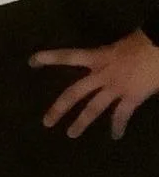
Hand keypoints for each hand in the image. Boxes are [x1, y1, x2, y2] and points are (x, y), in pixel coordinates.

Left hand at [30, 29, 158, 137]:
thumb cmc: (145, 40)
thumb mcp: (122, 43)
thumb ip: (113, 53)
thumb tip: (116, 57)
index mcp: (98, 56)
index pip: (68, 56)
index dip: (49, 58)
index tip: (31, 61)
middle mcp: (102, 74)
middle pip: (74, 93)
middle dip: (59, 108)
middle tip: (46, 123)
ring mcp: (116, 87)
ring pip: (93, 109)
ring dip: (82, 122)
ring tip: (71, 134)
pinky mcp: (132, 97)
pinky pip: (122, 115)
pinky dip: (119, 126)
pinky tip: (115, 136)